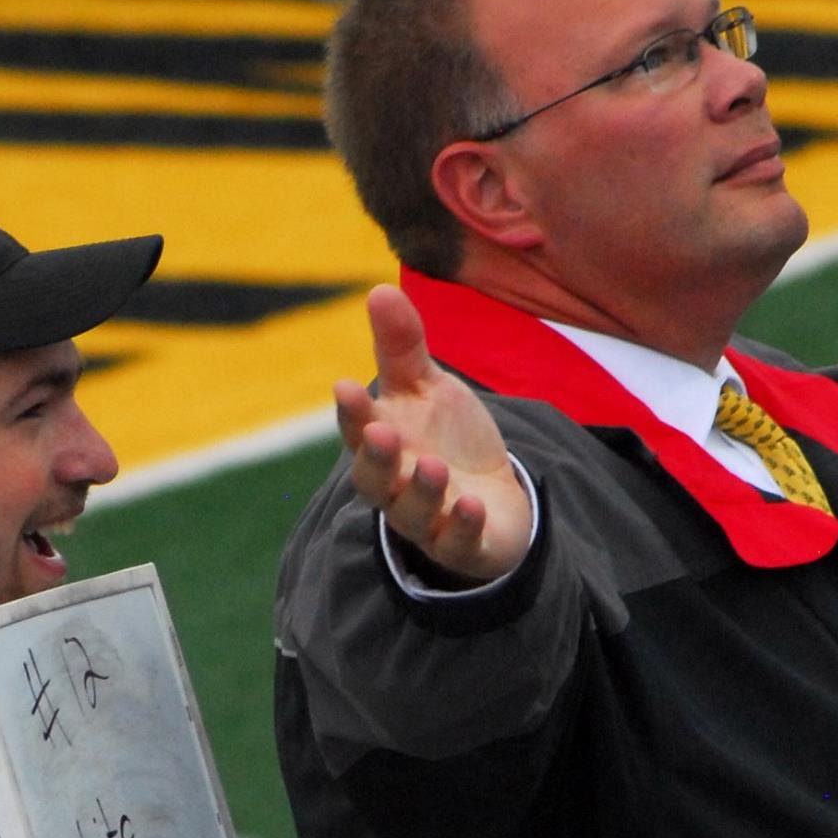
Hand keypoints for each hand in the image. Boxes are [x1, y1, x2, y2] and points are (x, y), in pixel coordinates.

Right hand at [336, 285, 532, 580]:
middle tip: (381, 432)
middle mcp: (397, 488)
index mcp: (384, 445)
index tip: (345, 386)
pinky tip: (470, 505)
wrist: (493, 498)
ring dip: (421, 490)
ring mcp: (430, 521)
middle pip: (374, 480)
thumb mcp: (427, 389)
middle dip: (376, 458)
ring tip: (432, 466)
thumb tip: (378, 290)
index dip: (352, 413)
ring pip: (413, 513)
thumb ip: (402, 349)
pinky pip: (459, 543)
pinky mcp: (465, 547)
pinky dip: (462, 527)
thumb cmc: (447, 441)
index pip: (358, 430)